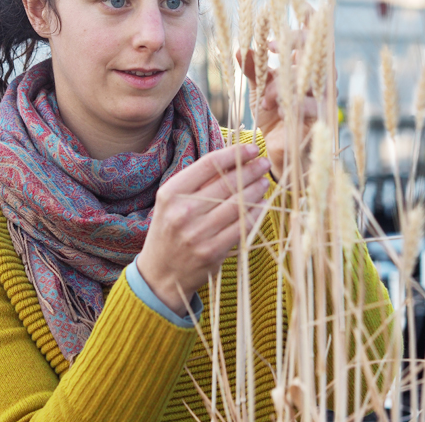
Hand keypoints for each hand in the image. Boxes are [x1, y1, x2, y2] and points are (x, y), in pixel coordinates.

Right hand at [136, 144, 270, 316]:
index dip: (234, 153)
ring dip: (256, 190)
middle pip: (226, 183)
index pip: (209, 164)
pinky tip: (263, 205)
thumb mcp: (173, 202)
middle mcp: (183, 211)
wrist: (160, 274)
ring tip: (265, 182)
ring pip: (237, 204)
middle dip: (250, 170)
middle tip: (264, 163)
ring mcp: (198, 233)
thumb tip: (234, 160)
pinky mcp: (212, 252)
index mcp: (171, 193)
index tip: (251, 149)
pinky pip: (241, 227)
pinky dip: (256, 214)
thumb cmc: (170, 231)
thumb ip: (198, 182)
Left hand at [237, 41, 318, 182]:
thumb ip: (253, 68)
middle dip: (291, 46)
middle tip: (270, 51)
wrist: (276, 147)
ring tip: (266, 102)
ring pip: (308, 76)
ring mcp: (324, 95)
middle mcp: (318, 76)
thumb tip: (239, 48)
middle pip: (316, 48)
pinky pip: (311, 103)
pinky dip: (291, 104)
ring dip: (281, 86)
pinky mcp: (323, 115)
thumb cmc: (271, 114)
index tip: (269, 42)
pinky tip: (279, 111)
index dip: (298, 29)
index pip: (311, 37)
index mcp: (304, 65)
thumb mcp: (259, 88)